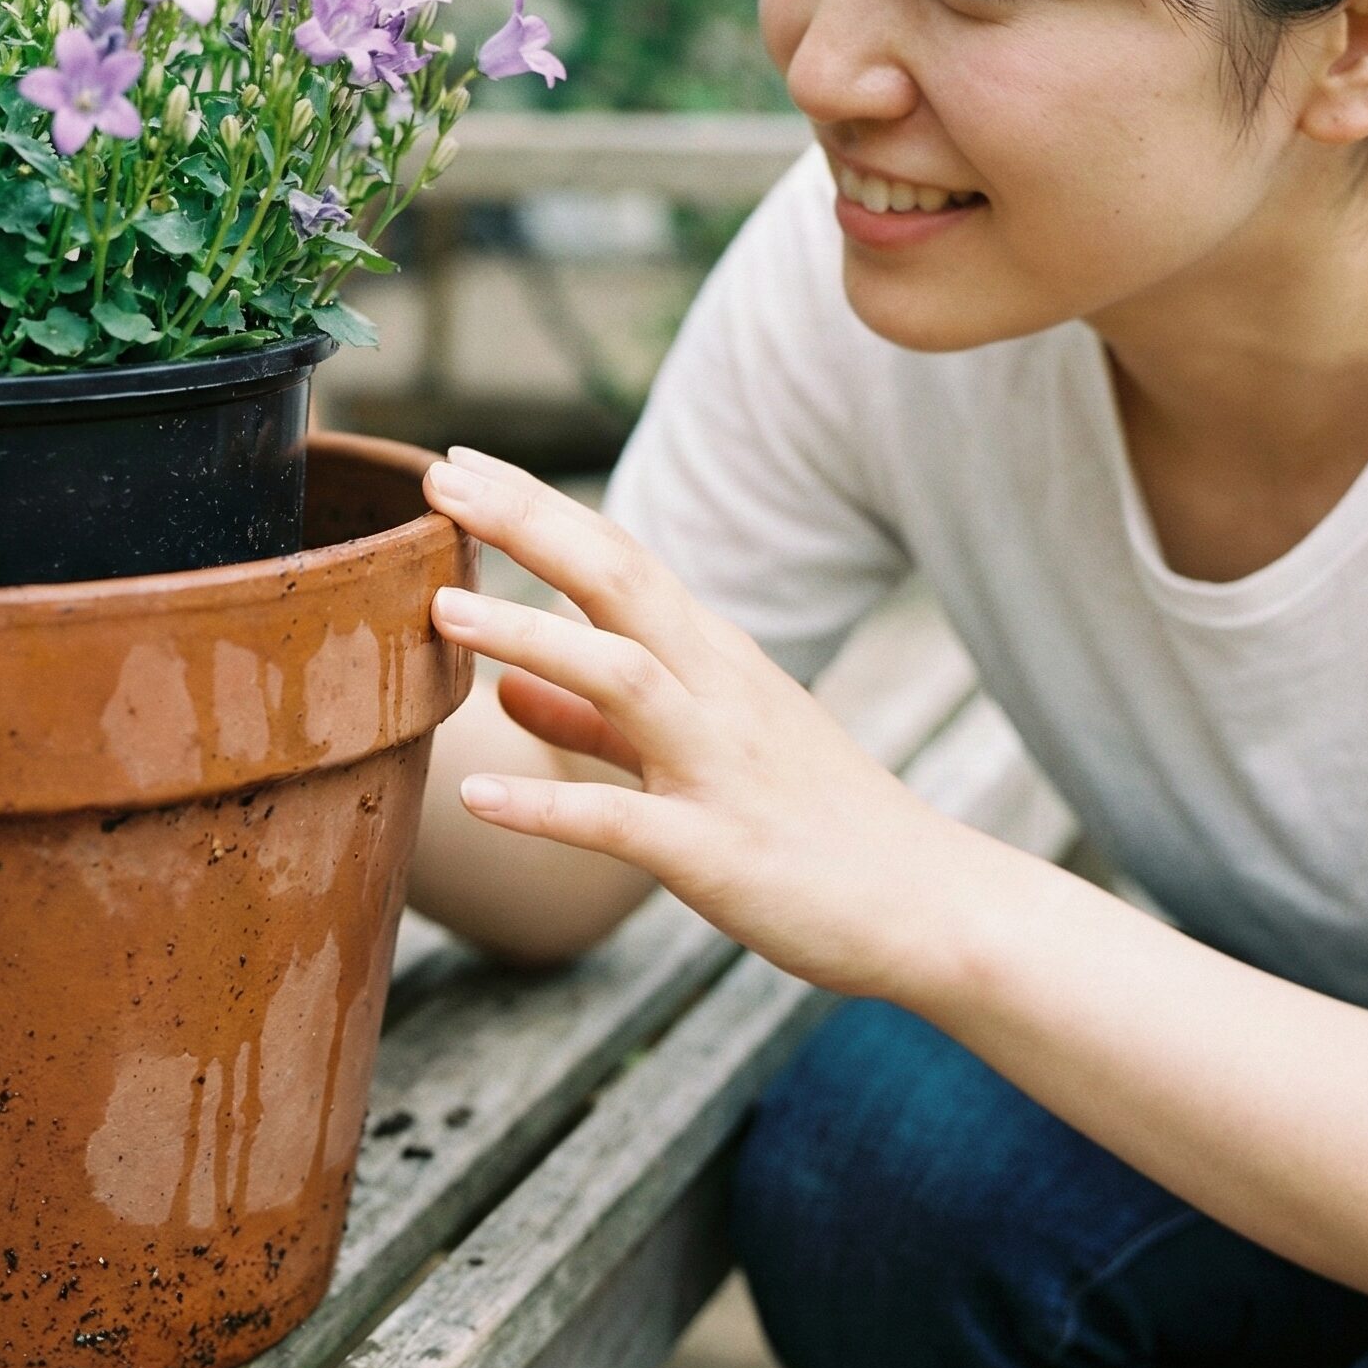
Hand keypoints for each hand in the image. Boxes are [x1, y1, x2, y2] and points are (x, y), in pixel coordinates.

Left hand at [422, 446, 972, 998]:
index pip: (616, 555)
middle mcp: (717, 691)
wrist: (929, 906)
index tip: (457, 461)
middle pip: (618, 581)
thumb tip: (505, 684)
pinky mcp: (717, 851)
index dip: (535, 507)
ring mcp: (719, 766)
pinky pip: (622, 822)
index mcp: (712, 658)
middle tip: (438, 475)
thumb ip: (594, 720)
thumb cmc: (812, 823)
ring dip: (531, 639)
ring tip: (443, 612)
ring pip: (622, 678)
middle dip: (527, 525)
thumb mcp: (701, 749)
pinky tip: (477, 797)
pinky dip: (547, 808)